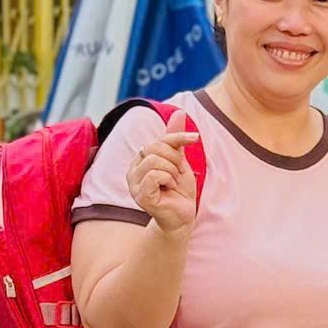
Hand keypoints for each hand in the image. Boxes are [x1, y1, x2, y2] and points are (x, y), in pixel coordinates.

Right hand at [127, 110, 197, 234]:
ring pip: (155, 161)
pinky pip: (154, 175)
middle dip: (175, 159)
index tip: (194, 138)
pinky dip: (168, 179)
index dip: (177, 137)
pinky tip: (169, 189)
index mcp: (140, 160)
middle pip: (155, 148)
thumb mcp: (180, 160)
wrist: (183, 215)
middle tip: (178, 174)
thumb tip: (179, 112)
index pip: (157, 140)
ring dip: (172, 171)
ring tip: (173, 183)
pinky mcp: (140, 196)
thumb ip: (175, 139)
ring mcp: (134, 184)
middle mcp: (132, 170)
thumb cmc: (179, 190)